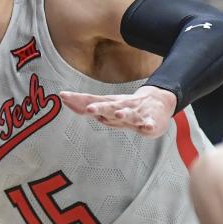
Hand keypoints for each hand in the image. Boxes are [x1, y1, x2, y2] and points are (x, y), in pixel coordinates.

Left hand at [58, 85, 176, 137]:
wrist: (159, 103)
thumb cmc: (129, 107)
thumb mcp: (110, 107)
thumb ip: (93, 107)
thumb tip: (74, 106)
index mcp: (110, 105)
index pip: (91, 101)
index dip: (77, 100)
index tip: (63, 96)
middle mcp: (122, 107)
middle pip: (108, 106)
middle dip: (99, 107)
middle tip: (88, 109)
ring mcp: (137, 113)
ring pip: (129, 114)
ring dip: (123, 114)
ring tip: (119, 115)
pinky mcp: (150, 121)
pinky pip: (149, 124)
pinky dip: (148, 126)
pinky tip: (146, 128)